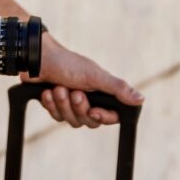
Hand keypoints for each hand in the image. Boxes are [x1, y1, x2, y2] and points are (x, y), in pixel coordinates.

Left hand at [23, 34, 143, 128]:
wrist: (38, 58)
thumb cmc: (67, 63)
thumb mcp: (94, 76)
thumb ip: (118, 88)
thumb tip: (141, 99)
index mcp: (100, 92)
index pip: (110, 117)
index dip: (103, 117)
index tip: (93, 110)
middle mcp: (87, 98)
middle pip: (89, 121)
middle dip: (78, 108)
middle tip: (73, 92)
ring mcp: (70, 102)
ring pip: (71, 120)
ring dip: (62, 104)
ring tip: (57, 88)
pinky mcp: (55, 104)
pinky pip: (56, 116)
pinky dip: (51, 104)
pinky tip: (47, 92)